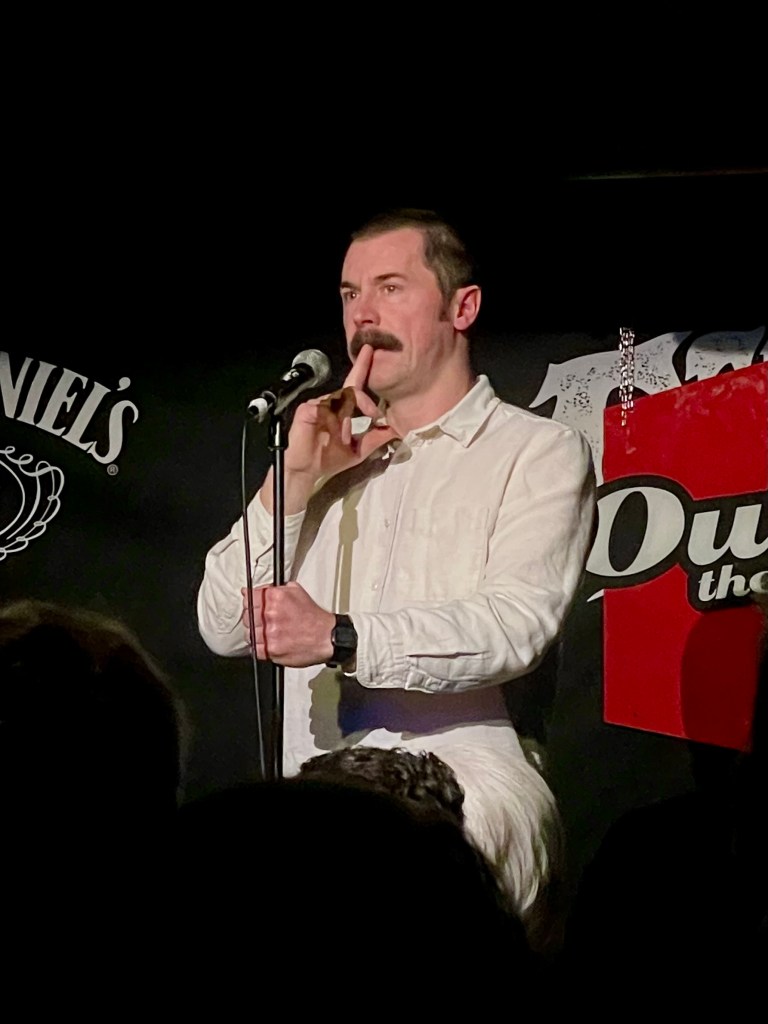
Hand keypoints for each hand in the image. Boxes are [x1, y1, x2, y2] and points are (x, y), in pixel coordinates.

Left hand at [241, 583, 335, 666]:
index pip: (249, 597)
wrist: (326, 636)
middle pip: (247, 616)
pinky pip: (254, 648)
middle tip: (262, 620)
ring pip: (249, 633)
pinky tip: (266, 643)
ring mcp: (269, 633)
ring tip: (266, 633)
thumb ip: (276, 589)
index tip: (250, 605)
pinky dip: (258, 646)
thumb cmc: (313, 617)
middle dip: (252, 617)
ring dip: (254, 633)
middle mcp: (270, 614)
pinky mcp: (271, 649)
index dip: (249, 601)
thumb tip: (260, 589)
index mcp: (275, 598)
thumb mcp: (297, 591)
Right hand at [285, 344, 397, 482]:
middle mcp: (330, 403)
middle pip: (350, 389)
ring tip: (348, 436)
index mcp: (342, 408)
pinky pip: (324, 409)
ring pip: (339, 400)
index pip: (354, 384)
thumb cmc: (329, 458)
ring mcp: (318, 405)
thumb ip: (376, 437)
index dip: (362, 367)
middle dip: (364, 399)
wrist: (308, 472)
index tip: (369, 350)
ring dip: (349, 419)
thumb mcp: (359, 448)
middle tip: (375, 413)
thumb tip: (396, 429)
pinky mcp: (307, 411)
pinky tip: (339, 434)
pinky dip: (335, 422)